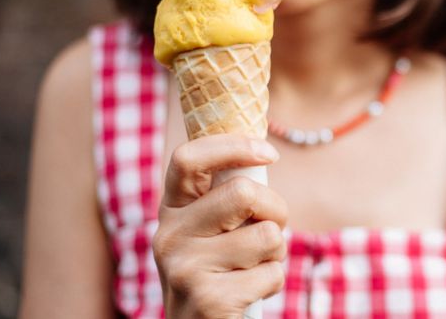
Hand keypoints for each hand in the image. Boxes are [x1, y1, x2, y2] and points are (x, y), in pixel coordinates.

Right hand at [153, 134, 286, 317]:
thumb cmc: (219, 271)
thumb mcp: (211, 230)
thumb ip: (227, 195)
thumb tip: (261, 152)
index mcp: (171, 210)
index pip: (187, 159)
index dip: (233, 146)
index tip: (270, 153)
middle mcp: (168, 235)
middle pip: (243, 193)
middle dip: (276, 209)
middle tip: (273, 228)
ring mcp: (184, 268)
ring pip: (266, 235)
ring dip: (276, 253)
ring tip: (254, 267)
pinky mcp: (208, 299)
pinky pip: (271, 273)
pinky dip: (272, 283)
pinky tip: (249, 293)